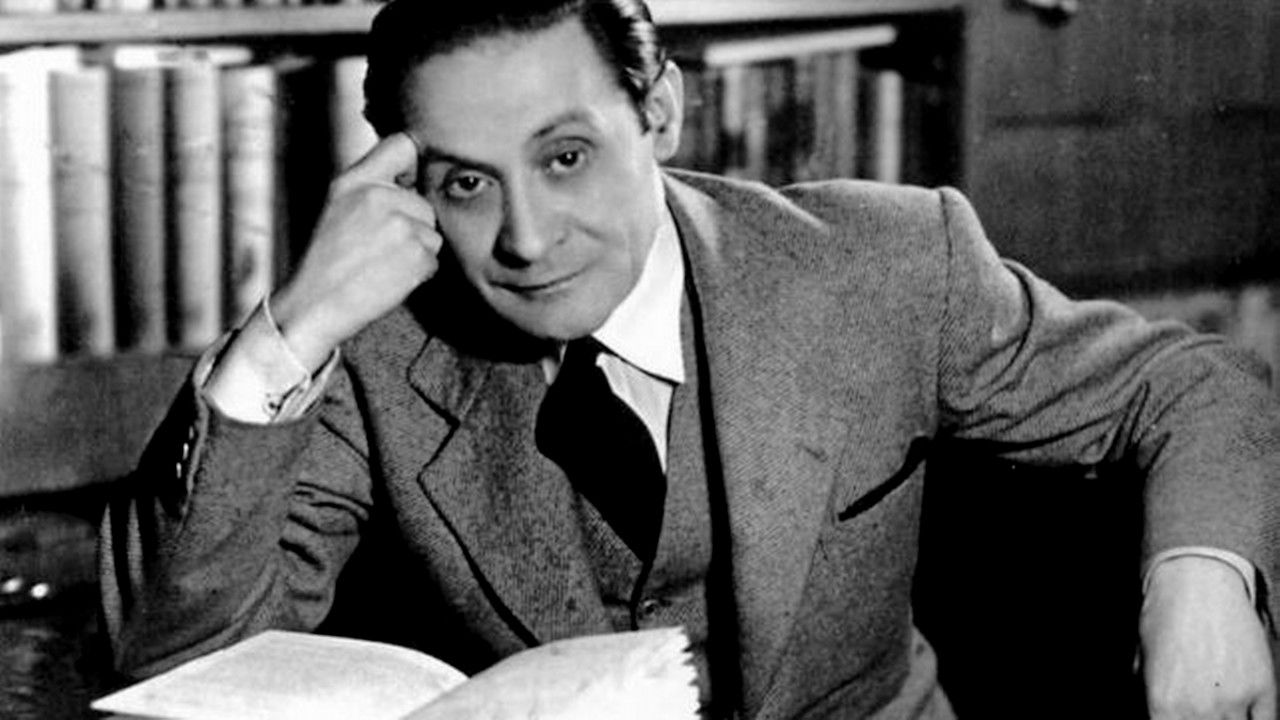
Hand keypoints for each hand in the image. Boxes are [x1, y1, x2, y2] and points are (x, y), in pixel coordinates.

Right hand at [271, 132, 441, 369]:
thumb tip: (413, 178)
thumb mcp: (338, 207)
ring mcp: (400, 225)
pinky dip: (419, 273)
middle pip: (425, 203)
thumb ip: (372, 186)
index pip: (403, 145)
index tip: (407, 185)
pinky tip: (390, 278)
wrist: (313, 306)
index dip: (413, 166)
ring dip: (417, 251)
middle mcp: (378, 197)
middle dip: (413, 226)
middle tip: (381, 248)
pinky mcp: (416, 255)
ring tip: (383, 263)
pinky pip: (433, 260)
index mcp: (355, 181)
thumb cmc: (327, 262)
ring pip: (432, 233)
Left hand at [1140, 555, 1275, 719]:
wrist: (1197, 583)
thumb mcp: (1143, 661)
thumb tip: (1159, 712)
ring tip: (1219, 701)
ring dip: (1228, 719)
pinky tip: (1244, 708)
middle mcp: (1197, 711)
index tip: (1180, 717)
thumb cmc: (1164, 618)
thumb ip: (1150, 695)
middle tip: (1203, 708)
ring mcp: (1233, 702)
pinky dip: (1255, 717)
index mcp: (1161, 707)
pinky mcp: (1264, 689)